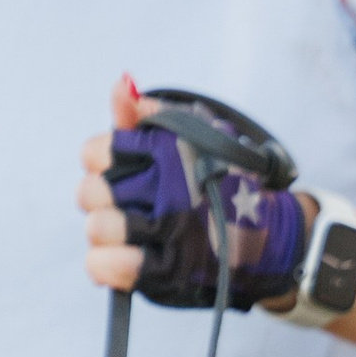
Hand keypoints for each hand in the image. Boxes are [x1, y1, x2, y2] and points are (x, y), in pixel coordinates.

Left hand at [79, 78, 307, 308]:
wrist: (265, 235)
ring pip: (97, 228)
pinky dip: (103, 264)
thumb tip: (120, 84)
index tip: (121, 168)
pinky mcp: (163, 272)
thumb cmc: (222, 180)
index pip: (95, 153)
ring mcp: (164, 233)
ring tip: (123, 231)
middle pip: (90, 192)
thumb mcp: (193, 133)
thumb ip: (149, 113)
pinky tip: (112, 257)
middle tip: (121, 203)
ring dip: (104, 231)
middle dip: (100, 198)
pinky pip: (106, 266)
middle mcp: (165, 190)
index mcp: (167, 153)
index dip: (101, 161)